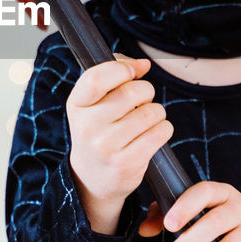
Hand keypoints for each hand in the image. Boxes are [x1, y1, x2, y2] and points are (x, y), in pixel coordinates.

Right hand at [67, 54, 173, 233]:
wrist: (92, 176)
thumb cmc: (99, 129)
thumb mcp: (93, 101)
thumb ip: (114, 73)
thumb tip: (143, 64)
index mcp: (77, 105)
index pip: (96, 78)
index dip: (122, 69)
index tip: (132, 72)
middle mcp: (87, 126)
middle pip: (131, 92)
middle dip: (146, 91)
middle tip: (142, 101)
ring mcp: (106, 147)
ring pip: (150, 112)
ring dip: (157, 112)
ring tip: (147, 119)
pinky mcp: (127, 163)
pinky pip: (160, 132)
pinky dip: (163, 128)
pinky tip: (153, 133)